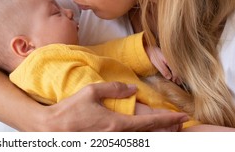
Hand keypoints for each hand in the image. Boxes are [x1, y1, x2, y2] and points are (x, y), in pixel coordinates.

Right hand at [43, 82, 188, 130]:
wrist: (52, 129)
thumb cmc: (70, 110)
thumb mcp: (91, 92)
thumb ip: (115, 88)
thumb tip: (133, 89)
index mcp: (116, 124)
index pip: (149, 122)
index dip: (168, 119)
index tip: (182, 117)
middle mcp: (118, 137)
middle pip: (150, 136)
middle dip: (167, 130)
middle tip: (180, 125)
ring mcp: (112, 144)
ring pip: (141, 142)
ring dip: (157, 135)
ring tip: (169, 130)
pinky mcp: (105, 145)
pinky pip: (130, 142)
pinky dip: (142, 138)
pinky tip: (145, 134)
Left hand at [145, 46, 181, 83]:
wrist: (151, 49)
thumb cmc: (154, 56)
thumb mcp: (158, 64)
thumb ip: (164, 70)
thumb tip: (169, 78)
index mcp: (170, 60)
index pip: (176, 70)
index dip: (175, 77)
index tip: (174, 81)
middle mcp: (173, 59)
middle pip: (178, 69)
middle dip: (178, 76)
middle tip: (178, 83)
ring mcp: (172, 59)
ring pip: (177, 68)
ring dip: (177, 74)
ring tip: (178, 81)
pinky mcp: (171, 60)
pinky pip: (175, 66)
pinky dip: (175, 71)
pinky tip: (175, 75)